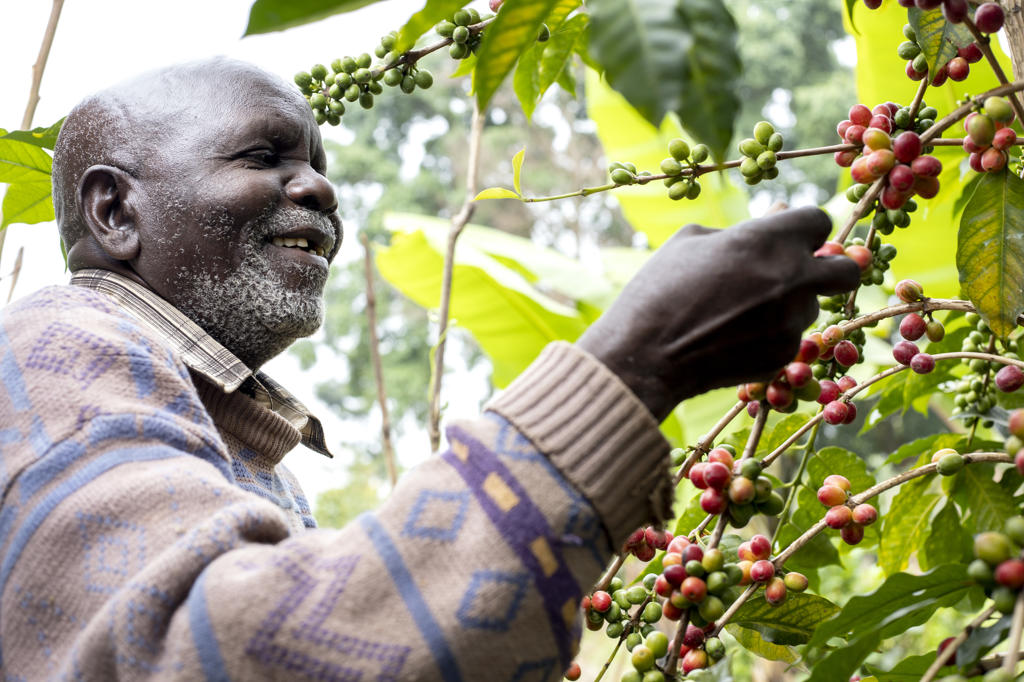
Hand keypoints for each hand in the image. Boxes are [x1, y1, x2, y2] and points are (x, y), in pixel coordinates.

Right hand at [576, 206, 860, 421]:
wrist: (645, 354)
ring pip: (811, 306)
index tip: (788, 238)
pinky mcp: (783, 354)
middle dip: (830, 268)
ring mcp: (791, 320)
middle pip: (847, 269)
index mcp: (767, 239)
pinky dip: (771, 335)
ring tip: (741, 311)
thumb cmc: (659, 288)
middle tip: (803, 272)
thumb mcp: (691, 242)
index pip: (819, 220)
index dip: (803, 229)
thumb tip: (781, 214)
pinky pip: (790, 337)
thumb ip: (744, 228)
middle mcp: (791, 278)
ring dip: (790, 304)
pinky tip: (734, 336)